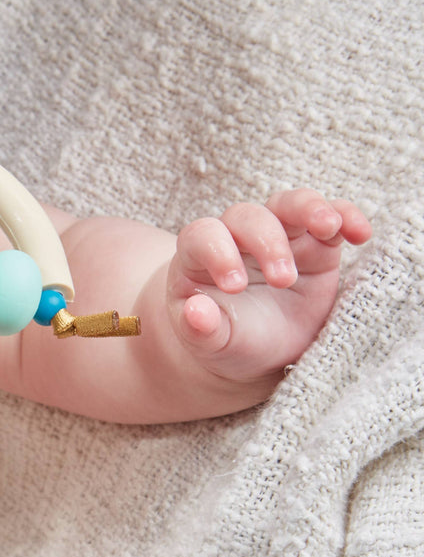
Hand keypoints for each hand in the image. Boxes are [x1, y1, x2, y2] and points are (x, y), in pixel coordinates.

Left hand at [168, 189, 370, 382]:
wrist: (259, 352)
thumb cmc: (227, 341)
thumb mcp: (211, 342)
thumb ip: (200, 329)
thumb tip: (196, 313)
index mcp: (199, 257)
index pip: (203, 236)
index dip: (218, 253)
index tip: (235, 287)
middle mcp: (237, 238)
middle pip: (249, 216)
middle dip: (268, 243)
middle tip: (283, 281)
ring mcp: (278, 236)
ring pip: (290, 204)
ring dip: (310, 210)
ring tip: (328, 229)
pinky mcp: (316, 244)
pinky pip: (332, 217)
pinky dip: (347, 217)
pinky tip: (360, 234)